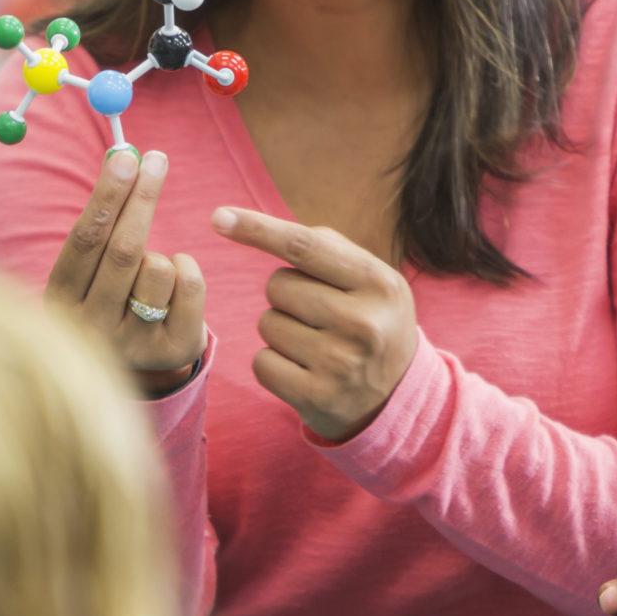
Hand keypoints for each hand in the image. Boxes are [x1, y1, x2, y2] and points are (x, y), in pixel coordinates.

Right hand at [45, 150, 206, 390]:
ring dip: (162, 253)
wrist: (125, 365)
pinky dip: (187, 267)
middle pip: (124, 250)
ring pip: (159, 268)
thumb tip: (122, 157)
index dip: (107, 195)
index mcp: (60, 300)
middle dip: (142, 197)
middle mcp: (91, 328)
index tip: (125, 157)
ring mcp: (131, 344)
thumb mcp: (89, 268)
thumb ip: (102, 220)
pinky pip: (189, 287)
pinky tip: (174, 281)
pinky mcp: (170, 352)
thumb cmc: (106, 295)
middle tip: (156, 159)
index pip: (85, 239)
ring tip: (151, 269)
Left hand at [208, 207, 417, 443]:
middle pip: (278, 285)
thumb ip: (328, 248)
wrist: (398, 398)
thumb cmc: (373, 322)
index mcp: (378, 283)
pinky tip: (304, 370)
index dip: (258, 229)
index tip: (218, 217)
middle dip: (285, 295)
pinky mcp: (317, 397)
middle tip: (318, 315)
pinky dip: (273, 363)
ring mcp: (340, 363)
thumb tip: (254, 226)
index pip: (305, 247)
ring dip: (280, 330)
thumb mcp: (373, 280)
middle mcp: (364, 322)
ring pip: (267, 324)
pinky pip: (262, 362)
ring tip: (316, 344)